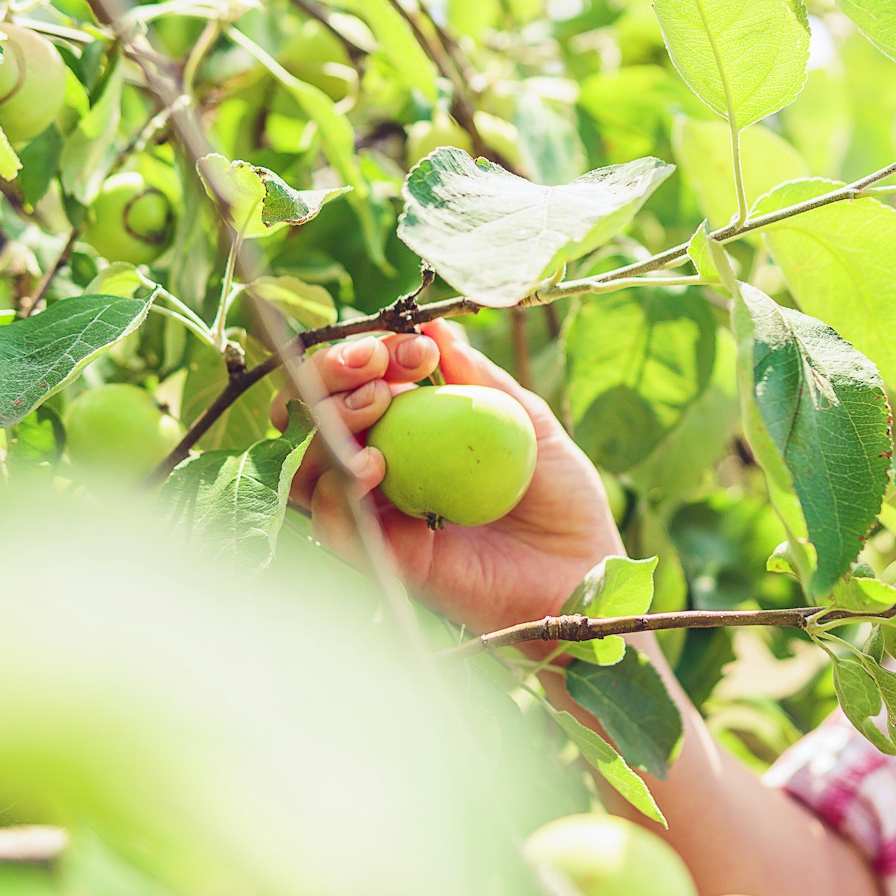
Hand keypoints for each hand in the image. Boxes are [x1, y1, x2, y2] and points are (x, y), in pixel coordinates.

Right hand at [278, 321, 624, 636]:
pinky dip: (336, 488)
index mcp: (415, 435)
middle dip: (331, 374)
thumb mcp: (528, 421)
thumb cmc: (563, 498)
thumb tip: (435, 326)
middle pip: (320, 417)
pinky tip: (370, 465)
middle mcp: (386, 473)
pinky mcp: (385, 559)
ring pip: (311, 465)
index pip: (362, 384)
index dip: (371, 355)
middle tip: (375, 366)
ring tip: (375, 405)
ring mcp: (381, 516)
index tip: (417, 348)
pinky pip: (332, 524)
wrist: (584, 569)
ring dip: (329, 423)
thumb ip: (480, 378)